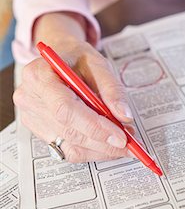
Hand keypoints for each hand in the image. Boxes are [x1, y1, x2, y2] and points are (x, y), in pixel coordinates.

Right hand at [13, 38, 133, 162]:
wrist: (59, 59)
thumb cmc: (76, 58)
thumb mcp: (98, 63)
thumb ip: (112, 90)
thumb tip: (124, 116)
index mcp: (40, 75)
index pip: (66, 109)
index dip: (95, 126)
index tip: (120, 136)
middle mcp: (30, 97)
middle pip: (69, 131)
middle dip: (103, 141)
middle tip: (129, 142)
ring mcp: (31, 116)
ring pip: (69, 146)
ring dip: (100, 149)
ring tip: (122, 140)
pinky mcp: (38, 130)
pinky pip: (66, 150)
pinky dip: (91, 149)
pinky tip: (106, 142)